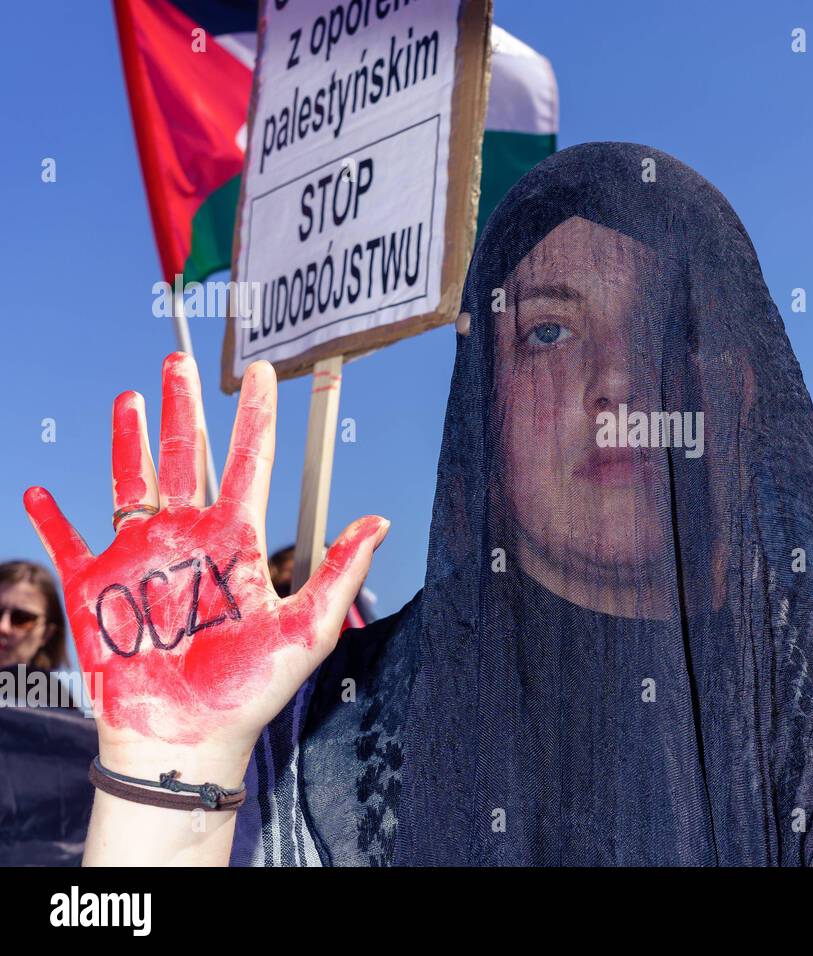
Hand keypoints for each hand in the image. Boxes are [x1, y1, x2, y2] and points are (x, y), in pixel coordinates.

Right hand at [24, 353, 388, 781]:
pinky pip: (67, 542)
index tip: (265, 373)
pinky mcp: (94, 587)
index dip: (256, 418)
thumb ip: (339, 573)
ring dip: (128, 440)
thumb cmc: (249, 692)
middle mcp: (188, 538)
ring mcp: (139, 557)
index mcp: (236, 542)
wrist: (187, 739)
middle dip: (184, 409)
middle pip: (185, 458)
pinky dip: (50, 518)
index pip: (248, 463)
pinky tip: (42, 489)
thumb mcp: (306, 631)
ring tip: (131, 395)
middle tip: (179, 360)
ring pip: (131, 481)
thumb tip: (380, 521)